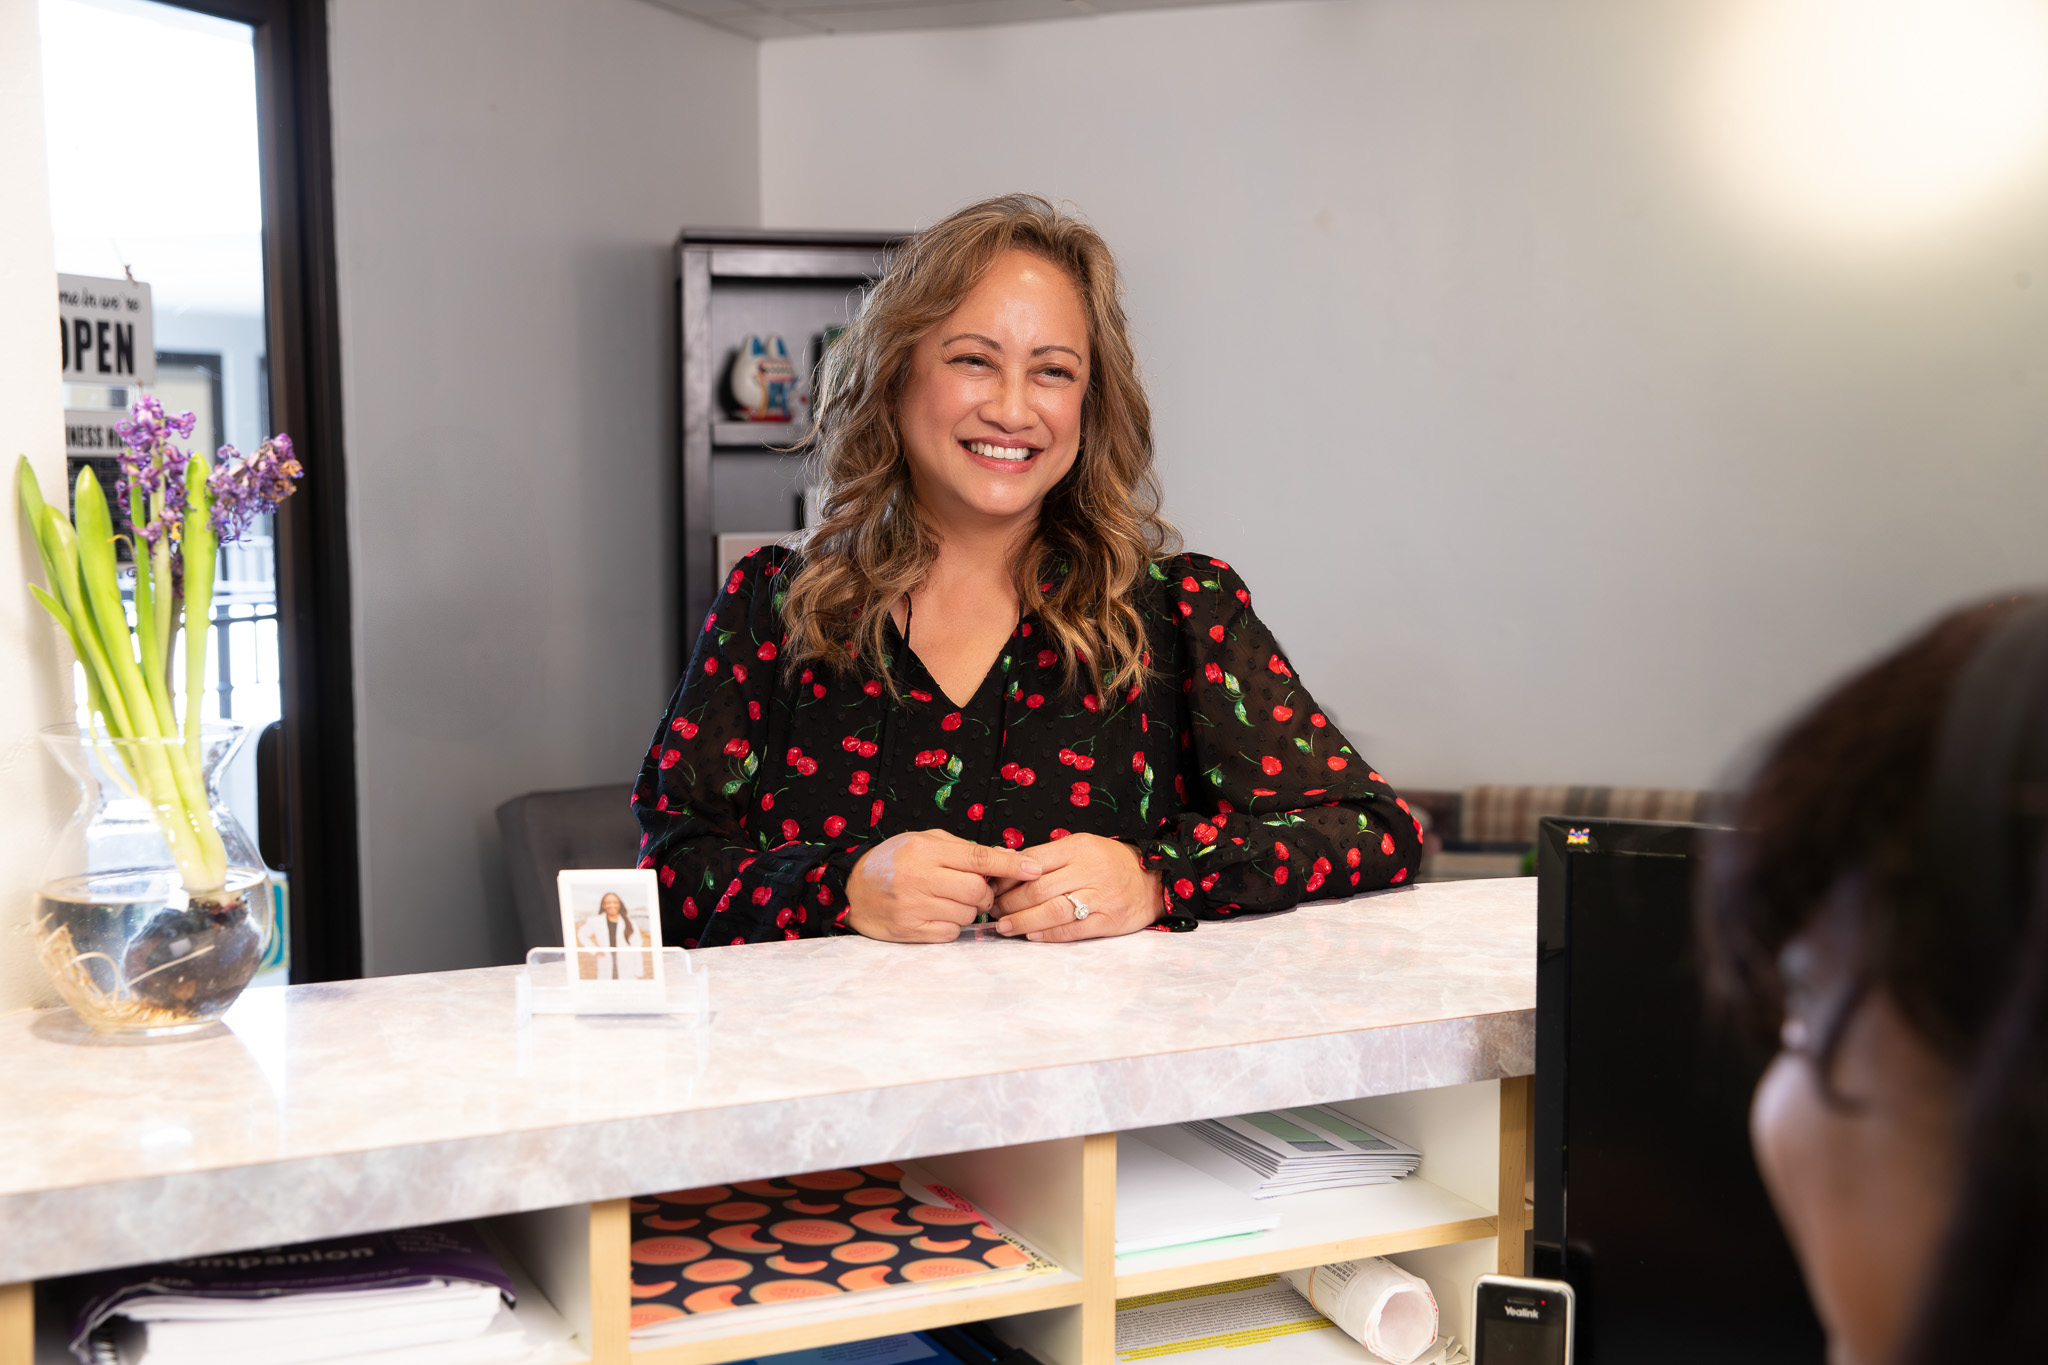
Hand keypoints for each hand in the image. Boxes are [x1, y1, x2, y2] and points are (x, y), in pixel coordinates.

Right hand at [846, 829, 1043, 942]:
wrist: (851, 889)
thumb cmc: (893, 861)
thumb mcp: (925, 842)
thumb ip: (964, 849)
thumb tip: (1006, 856)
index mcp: (925, 850)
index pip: (978, 858)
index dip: (1010, 865)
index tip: (1033, 869)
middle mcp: (918, 877)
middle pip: (977, 890)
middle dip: (985, 894)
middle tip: (974, 891)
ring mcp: (913, 906)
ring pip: (967, 914)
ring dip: (967, 910)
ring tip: (948, 901)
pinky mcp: (909, 930)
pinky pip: (951, 933)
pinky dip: (952, 926)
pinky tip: (937, 915)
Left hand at [992, 834, 1164, 941]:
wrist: (1153, 881)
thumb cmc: (1110, 863)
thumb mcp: (1081, 847)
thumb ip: (1046, 856)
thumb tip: (1003, 861)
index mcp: (1079, 847)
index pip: (1032, 861)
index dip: (1007, 877)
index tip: (993, 887)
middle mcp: (1090, 870)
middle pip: (1038, 888)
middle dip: (1010, 902)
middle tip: (995, 911)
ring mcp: (1101, 897)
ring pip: (1052, 911)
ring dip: (1022, 921)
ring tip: (1005, 927)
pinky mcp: (1109, 921)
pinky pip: (1072, 930)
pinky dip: (1047, 934)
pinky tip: (1031, 935)